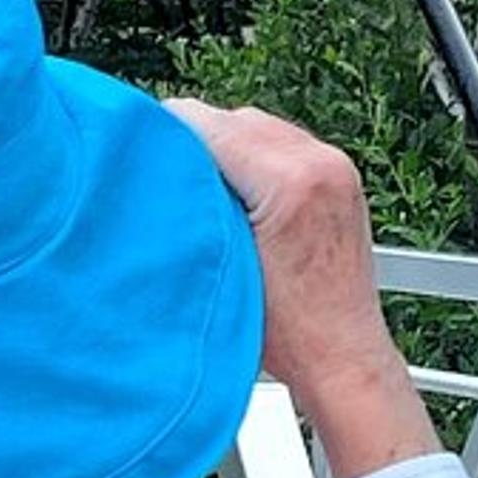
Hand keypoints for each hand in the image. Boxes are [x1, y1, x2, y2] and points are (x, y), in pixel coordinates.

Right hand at [163, 99, 440, 477]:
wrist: (342, 358)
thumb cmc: (288, 334)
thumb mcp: (218, 266)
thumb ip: (188, 206)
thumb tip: (149, 169)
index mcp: (291, 180)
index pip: (204, 122)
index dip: (160, 136)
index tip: (135, 159)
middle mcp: (321, 163)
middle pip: (230, 119)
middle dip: (193, 145)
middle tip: (163, 182)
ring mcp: (337, 167)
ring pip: (256, 128)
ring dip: (224, 150)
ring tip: (198, 194)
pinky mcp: (340, 179)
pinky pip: (282, 146)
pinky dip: (253, 160)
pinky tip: (234, 198)